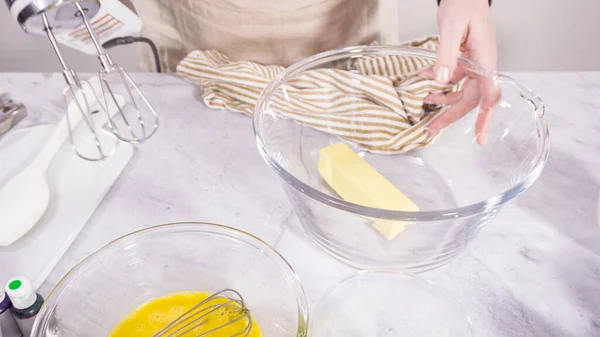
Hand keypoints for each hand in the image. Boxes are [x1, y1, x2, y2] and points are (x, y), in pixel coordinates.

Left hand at [423, 0, 499, 143]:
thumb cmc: (464, 5)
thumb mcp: (451, 28)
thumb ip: (446, 54)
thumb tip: (440, 80)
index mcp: (485, 60)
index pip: (488, 94)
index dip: (484, 117)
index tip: (480, 136)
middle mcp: (482, 66)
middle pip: (470, 99)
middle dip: (451, 115)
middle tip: (432, 129)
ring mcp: (474, 64)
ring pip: (461, 91)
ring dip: (443, 100)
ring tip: (425, 104)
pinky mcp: (464, 61)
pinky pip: (454, 78)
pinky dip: (439, 83)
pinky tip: (425, 81)